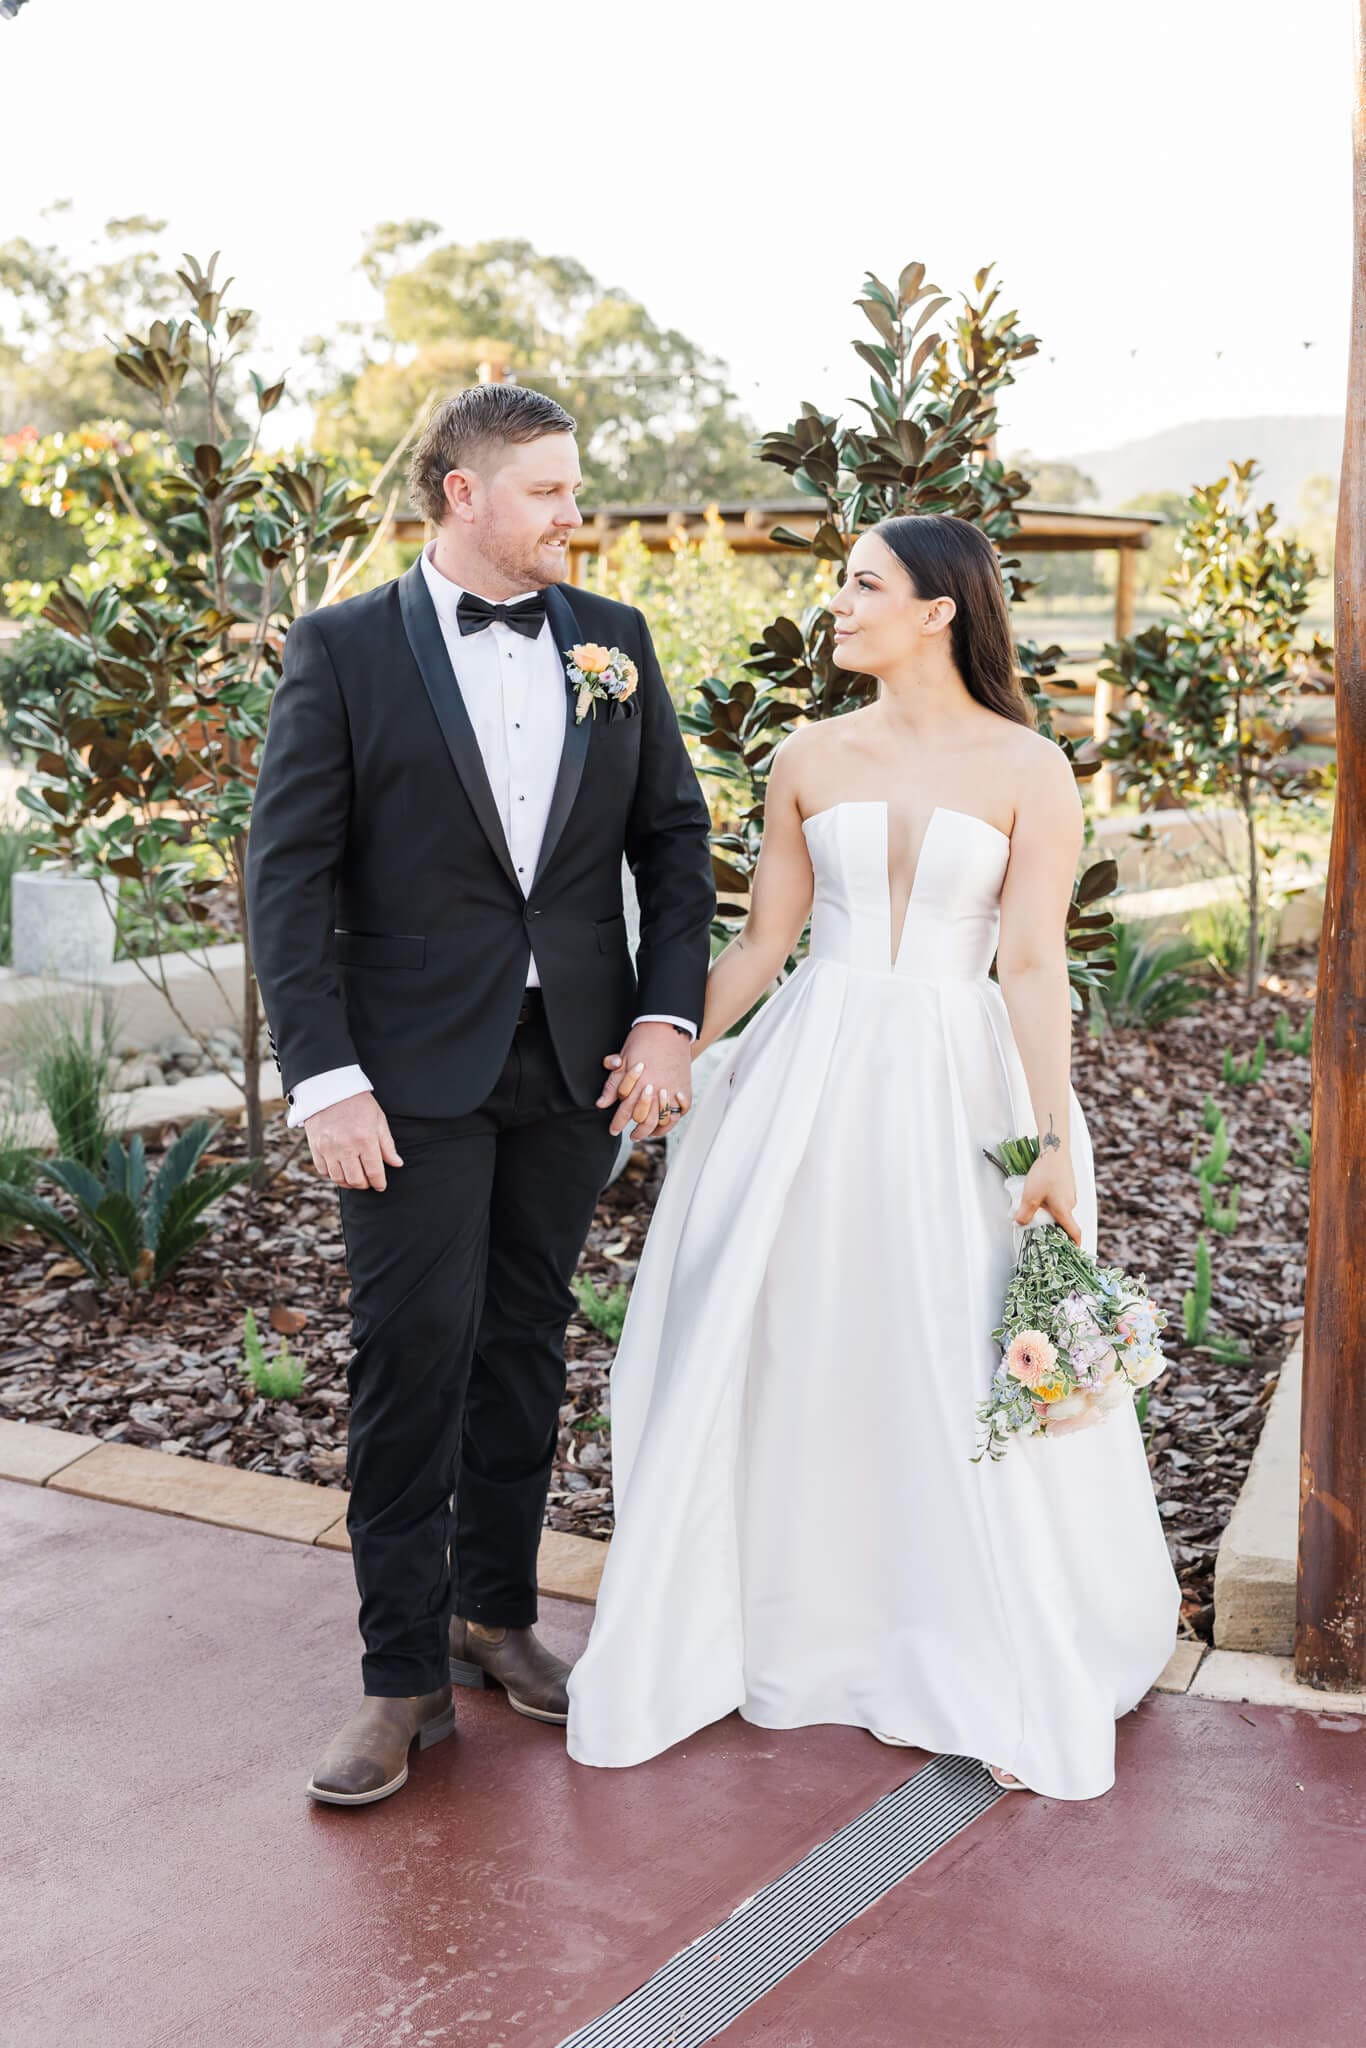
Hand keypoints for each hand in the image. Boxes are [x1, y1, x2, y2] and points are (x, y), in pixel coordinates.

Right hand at [304, 1090, 402, 1191]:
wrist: (330, 1089)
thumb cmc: (358, 1103)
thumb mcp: (378, 1120)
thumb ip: (387, 1145)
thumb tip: (397, 1164)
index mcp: (365, 1139)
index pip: (374, 1171)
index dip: (379, 1182)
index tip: (381, 1185)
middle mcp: (345, 1147)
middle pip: (356, 1180)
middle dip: (365, 1184)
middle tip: (369, 1181)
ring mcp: (328, 1148)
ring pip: (338, 1178)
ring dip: (349, 1182)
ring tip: (355, 1177)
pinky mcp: (315, 1148)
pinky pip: (323, 1171)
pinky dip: (333, 1174)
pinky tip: (340, 1169)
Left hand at [597, 1022, 693, 1138]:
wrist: (668, 1026)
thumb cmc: (642, 1040)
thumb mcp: (623, 1060)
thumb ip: (613, 1084)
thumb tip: (601, 1104)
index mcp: (638, 1083)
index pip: (625, 1111)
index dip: (618, 1123)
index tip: (613, 1130)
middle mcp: (656, 1090)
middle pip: (644, 1120)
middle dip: (636, 1131)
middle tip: (630, 1136)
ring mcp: (672, 1090)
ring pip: (663, 1120)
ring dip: (653, 1130)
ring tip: (645, 1134)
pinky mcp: (684, 1088)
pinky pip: (680, 1112)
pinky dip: (672, 1121)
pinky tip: (663, 1124)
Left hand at [1014, 1151, 1080, 1244]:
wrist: (1055, 1151)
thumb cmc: (1045, 1174)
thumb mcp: (1030, 1196)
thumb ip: (1024, 1213)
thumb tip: (1019, 1224)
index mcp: (1064, 1210)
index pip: (1074, 1232)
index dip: (1074, 1244)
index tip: (1073, 1252)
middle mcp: (1070, 1204)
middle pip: (1063, 1221)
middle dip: (1051, 1225)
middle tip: (1037, 1225)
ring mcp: (1070, 1194)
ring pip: (1059, 1209)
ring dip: (1048, 1210)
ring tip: (1034, 1204)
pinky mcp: (1067, 1186)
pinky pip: (1059, 1199)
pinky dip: (1050, 1201)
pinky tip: (1039, 1192)